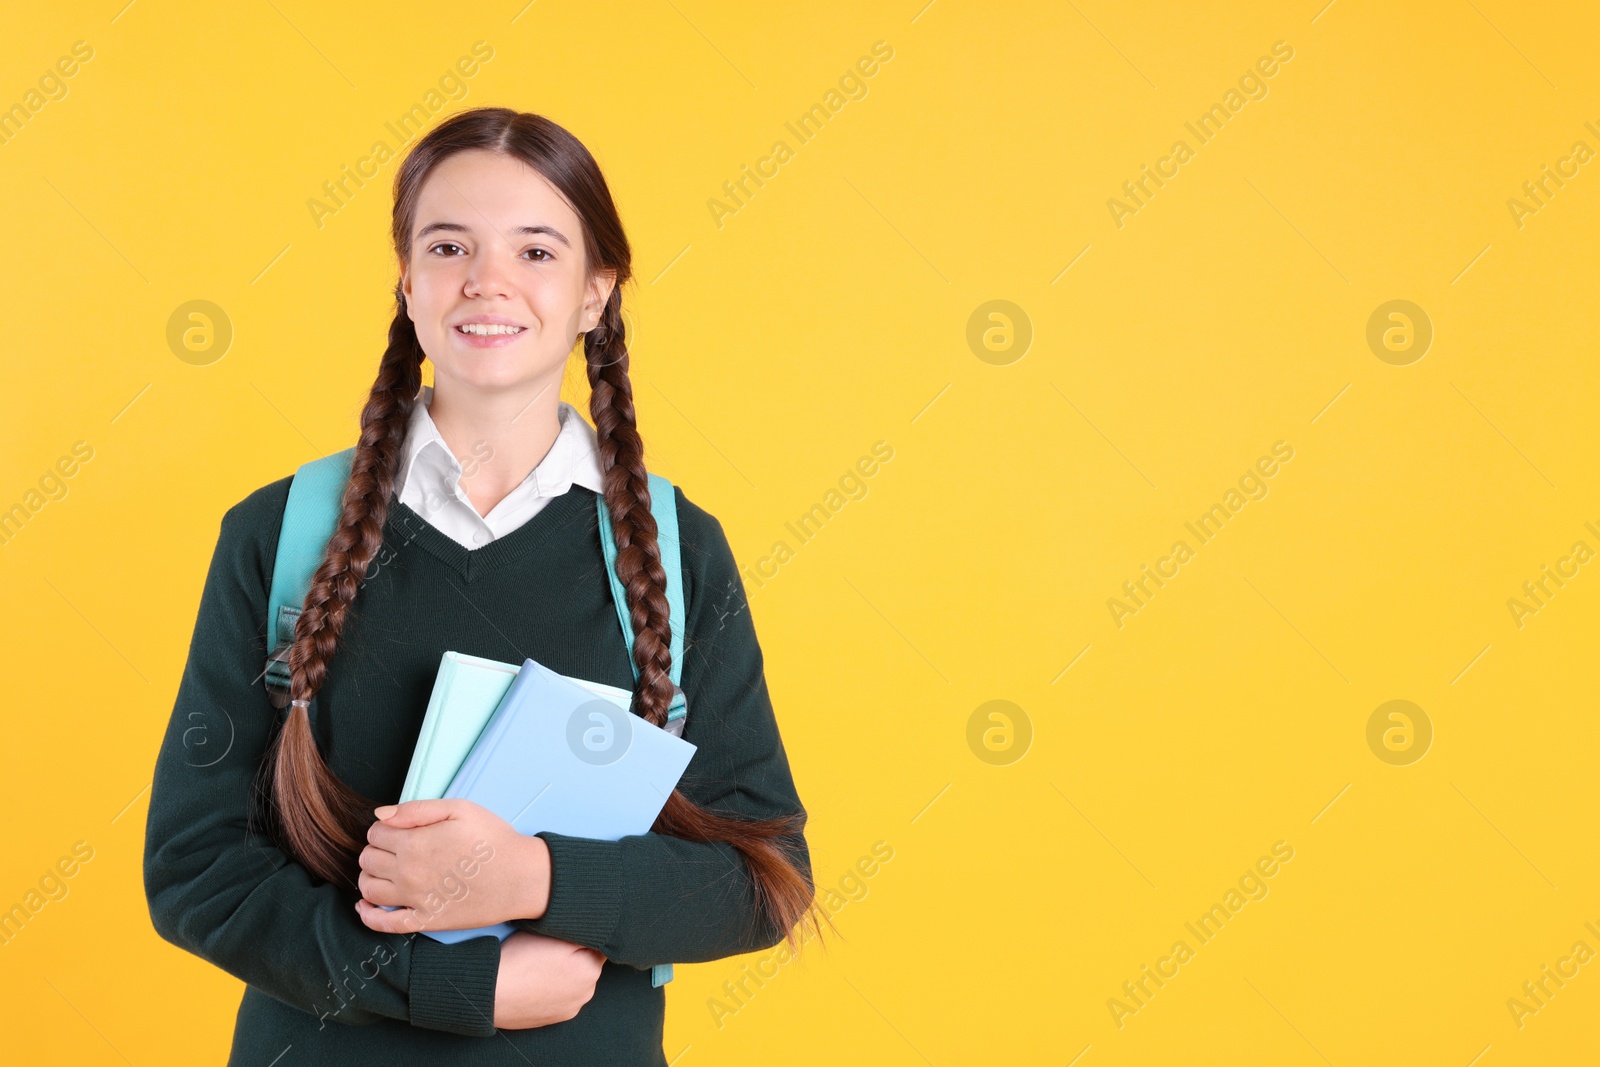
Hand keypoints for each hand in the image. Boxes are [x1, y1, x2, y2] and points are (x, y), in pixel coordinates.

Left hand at [353, 799, 550, 933]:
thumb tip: (380, 815)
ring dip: (368, 877)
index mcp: (414, 843)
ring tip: (384, 871)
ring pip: (369, 889)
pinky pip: (383, 924)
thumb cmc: (494, 839)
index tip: (398, 830)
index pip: (374, 834)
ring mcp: (414, 900)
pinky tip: (366, 907)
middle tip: (394, 848)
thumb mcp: (460, 809)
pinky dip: (368, 916)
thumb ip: (416, 809)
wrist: (521, 877)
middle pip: (367, 860)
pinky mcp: (425, 921)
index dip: (383, 829)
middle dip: (375, 850)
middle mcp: (408, 873)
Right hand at [494, 931, 605, 1028]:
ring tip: (538, 965)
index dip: (582, 934)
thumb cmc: (522, 959)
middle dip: (573, 955)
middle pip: (586, 964)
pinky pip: (557, 997)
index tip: (567, 930)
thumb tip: (598, 931)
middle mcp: (585, 994)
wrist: (490, 994)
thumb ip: (584, 933)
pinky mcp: (550, 1019)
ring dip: (562, 973)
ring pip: (571, 982)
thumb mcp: (556, 934)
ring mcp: (568, 1010)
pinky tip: (533, 981)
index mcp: (591, 971)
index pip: (599, 945)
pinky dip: (550, 989)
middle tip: (548, 947)